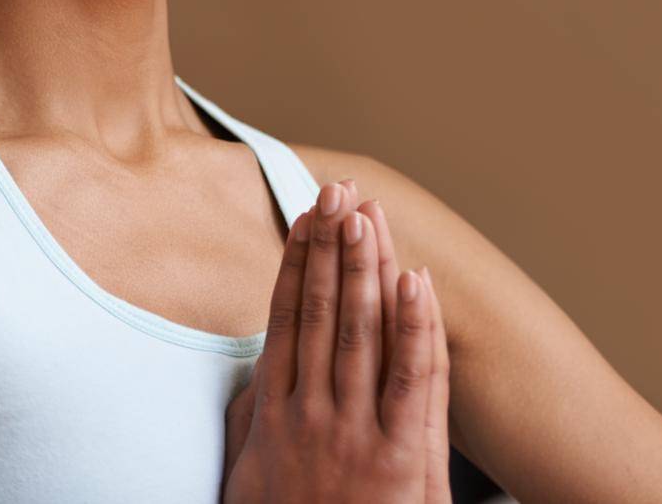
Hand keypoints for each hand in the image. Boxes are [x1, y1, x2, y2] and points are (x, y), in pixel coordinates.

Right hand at [221, 181, 452, 502]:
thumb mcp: (246, 481)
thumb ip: (252, 425)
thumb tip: (255, 374)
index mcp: (274, 417)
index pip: (287, 318)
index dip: (297, 261)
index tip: (305, 216)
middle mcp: (312, 415)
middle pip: (321, 311)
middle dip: (331, 245)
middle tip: (337, 188)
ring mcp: (356, 435)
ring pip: (362, 332)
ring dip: (366, 266)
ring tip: (369, 213)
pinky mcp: (401, 461)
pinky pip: (412, 380)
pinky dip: (415, 327)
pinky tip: (415, 281)